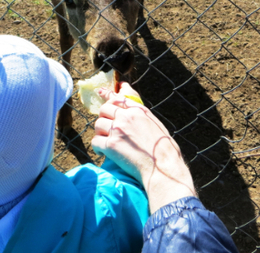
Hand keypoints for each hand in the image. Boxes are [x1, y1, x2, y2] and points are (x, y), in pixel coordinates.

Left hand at [91, 82, 196, 212]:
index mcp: (139, 111)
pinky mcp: (111, 146)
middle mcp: (126, 117)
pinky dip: (97, 147)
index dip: (108, 95)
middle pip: (104, 109)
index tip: (101, 92)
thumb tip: (134, 112)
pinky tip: (102, 152)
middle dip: (103, 117)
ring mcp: (117, 130)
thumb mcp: (156, 125)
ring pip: (98, 125)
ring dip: (100, 133)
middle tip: (106, 128)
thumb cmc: (164, 150)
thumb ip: (143, 116)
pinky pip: (95, 142)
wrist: (163, 168)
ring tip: (106, 142)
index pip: (118, 98)